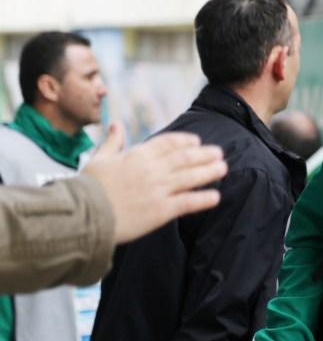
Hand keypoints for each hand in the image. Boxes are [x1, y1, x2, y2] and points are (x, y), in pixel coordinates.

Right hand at [82, 122, 227, 243]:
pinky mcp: (161, 210)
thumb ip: (112, 142)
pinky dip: (204, 199)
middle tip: (219, 153)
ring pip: (191, 177)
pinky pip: (188, 202)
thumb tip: (116, 124)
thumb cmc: (87, 188)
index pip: (168, 143)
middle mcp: (152, 170)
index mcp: (137, 155)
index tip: (197, 141)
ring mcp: (158, 189)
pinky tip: (216, 197)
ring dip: (209, 172)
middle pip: (185, 158)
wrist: (82, 216)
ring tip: (223, 168)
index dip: (185, 141)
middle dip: (204, 154)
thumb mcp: (98, 159)